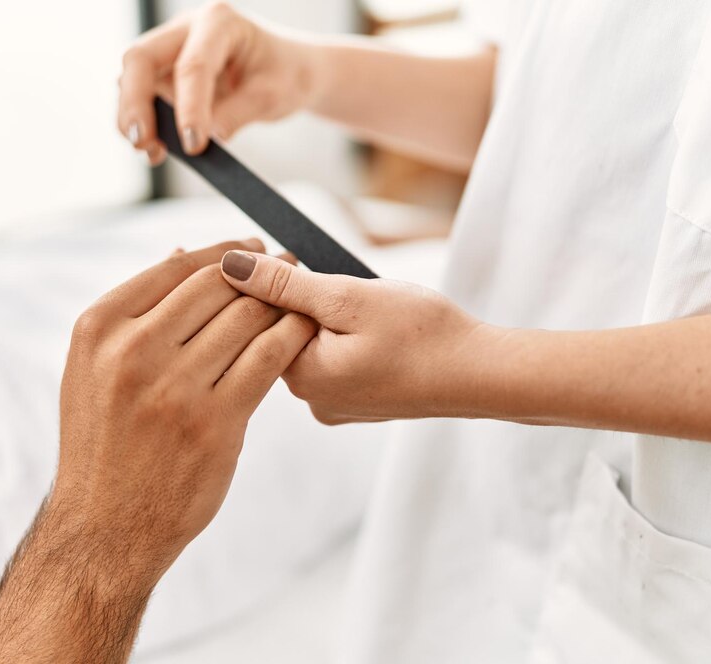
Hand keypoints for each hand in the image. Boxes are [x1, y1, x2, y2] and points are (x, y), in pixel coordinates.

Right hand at [53, 240, 315, 580]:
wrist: (105, 527)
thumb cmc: (103, 444)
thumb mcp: (92, 371)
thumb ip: (134, 314)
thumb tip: (182, 253)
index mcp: (100, 329)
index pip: (176, 268)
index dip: (223, 253)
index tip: (251, 249)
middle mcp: (133, 351)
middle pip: (216, 286)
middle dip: (261, 271)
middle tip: (289, 264)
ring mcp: (174, 388)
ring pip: (247, 318)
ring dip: (283, 301)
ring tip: (301, 297)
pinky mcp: (216, 423)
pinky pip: (268, 358)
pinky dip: (292, 336)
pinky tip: (304, 331)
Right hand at [118, 2, 320, 162]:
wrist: (287, 72)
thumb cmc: (285, 74)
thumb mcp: (273, 95)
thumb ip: (239, 114)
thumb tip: (208, 137)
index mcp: (220, 22)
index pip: (193, 65)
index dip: (188, 107)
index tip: (193, 144)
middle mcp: (187, 29)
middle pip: (141, 59)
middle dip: (135, 103)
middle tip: (142, 142)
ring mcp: (171, 51)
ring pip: (133, 80)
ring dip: (136, 119)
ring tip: (153, 152)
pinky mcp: (164, 75)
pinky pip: (143, 99)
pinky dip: (146, 125)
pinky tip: (157, 150)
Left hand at [219, 251, 502, 423]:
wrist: (482, 374)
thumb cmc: (425, 334)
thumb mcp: (349, 297)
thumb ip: (285, 284)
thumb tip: (229, 266)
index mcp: (301, 376)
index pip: (257, 320)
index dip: (273, 282)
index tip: (300, 267)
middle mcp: (310, 399)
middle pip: (282, 332)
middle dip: (304, 300)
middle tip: (354, 293)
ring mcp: (335, 405)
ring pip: (311, 343)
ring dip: (328, 316)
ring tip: (373, 313)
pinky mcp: (356, 403)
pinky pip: (335, 360)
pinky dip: (348, 337)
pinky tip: (378, 332)